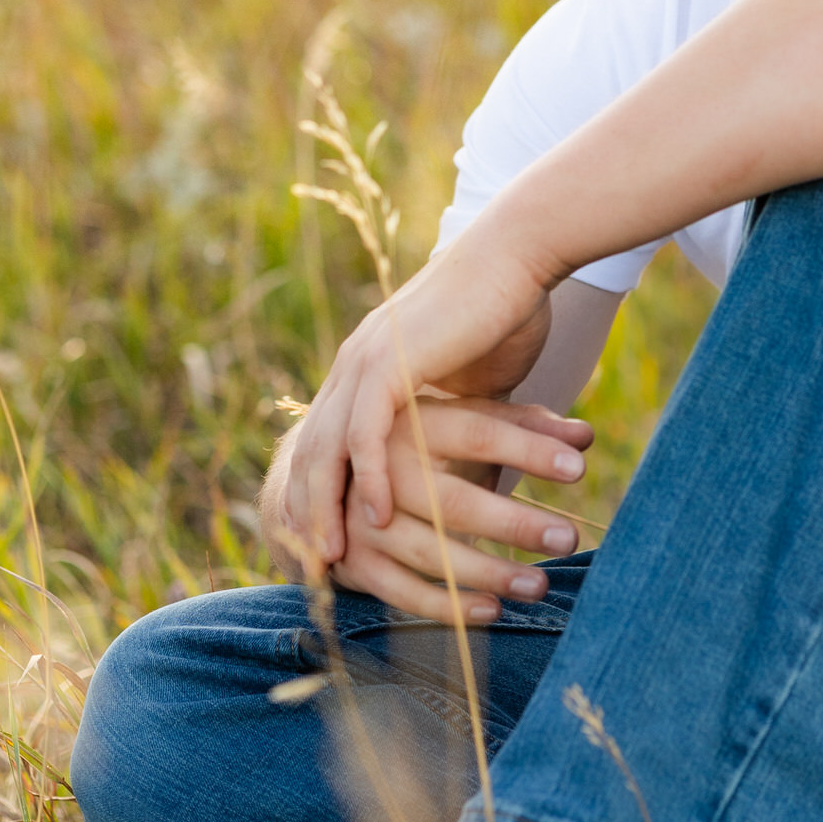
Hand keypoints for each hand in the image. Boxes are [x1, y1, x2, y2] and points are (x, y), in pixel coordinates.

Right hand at [284, 394, 592, 622]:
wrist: (333, 474)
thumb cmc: (426, 445)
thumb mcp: (468, 424)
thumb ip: (526, 428)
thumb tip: (586, 435)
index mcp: (415, 422)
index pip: (480, 433)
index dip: (530, 450)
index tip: (579, 468)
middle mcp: (383, 469)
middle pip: (453, 500)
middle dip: (514, 523)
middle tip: (568, 538)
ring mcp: (362, 519)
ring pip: (429, 553)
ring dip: (488, 573)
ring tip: (540, 585)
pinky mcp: (353, 562)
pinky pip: (401, 591)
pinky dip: (448, 606)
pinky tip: (493, 610)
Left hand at [285, 226, 560, 562]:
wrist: (519, 256)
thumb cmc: (509, 313)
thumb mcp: (480, 390)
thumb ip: (466, 434)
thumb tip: (482, 487)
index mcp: (368, 367)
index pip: (327, 441)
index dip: (319, 492)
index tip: (322, 542)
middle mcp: (354, 365)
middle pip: (310, 451)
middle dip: (303, 510)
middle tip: (307, 565)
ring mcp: (365, 360)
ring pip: (326, 448)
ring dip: (321, 506)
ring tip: (326, 559)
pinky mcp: (390, 361)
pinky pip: (365, 433)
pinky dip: (364, 477)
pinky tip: (375, 519)